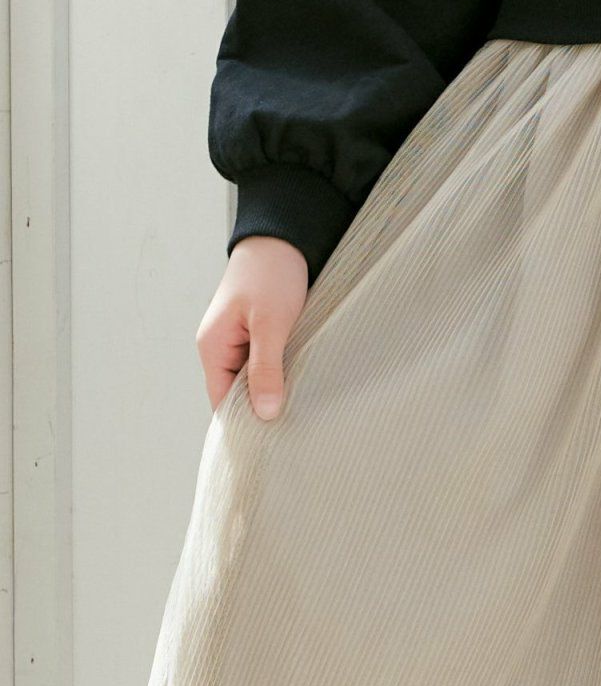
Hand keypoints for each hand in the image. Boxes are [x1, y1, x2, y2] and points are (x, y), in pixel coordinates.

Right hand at [195, 236, 308, 420]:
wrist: (282, 239)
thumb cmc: (272, 276)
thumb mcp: (271, 325)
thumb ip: (266, 369)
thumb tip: (264, 414)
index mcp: (213, 347)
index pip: (221, 402)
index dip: (244, 424)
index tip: (271, 446)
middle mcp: (221, 348)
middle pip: (237, 396)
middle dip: (261, 412)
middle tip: (294, 437)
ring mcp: (239, 343)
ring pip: (254, 382)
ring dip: (275, 394)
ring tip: (302, 416)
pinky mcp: (259, 336)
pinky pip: (266, 367)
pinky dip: (282, 377)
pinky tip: (302, 388)